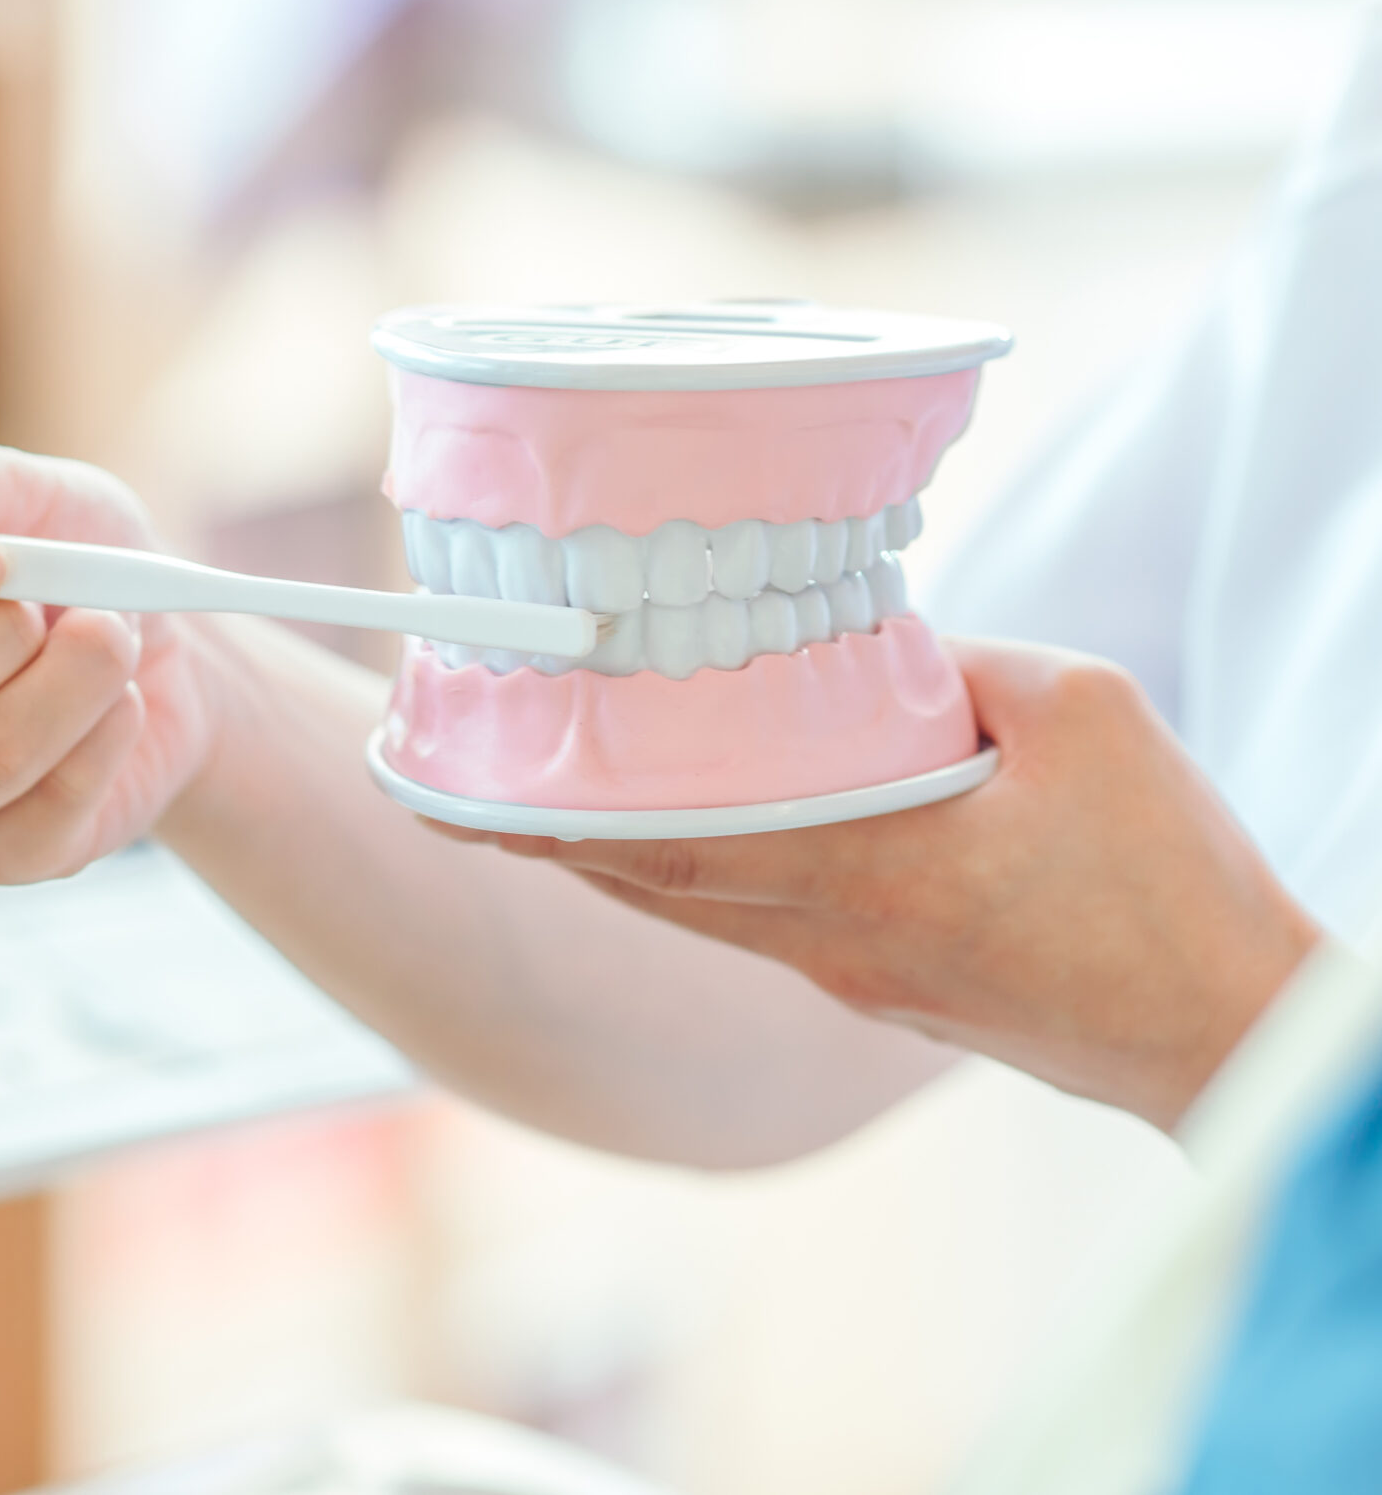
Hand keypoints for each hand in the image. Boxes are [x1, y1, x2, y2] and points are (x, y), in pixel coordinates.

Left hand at [436, 638, 1319, 1128]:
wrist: (1230, 1037)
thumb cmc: (1168, 882)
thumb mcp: (1083, 712)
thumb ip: (965, 661)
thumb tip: (885, 641)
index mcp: (861, 870)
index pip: (660, 841)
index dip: (543, 819)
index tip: (449, 793)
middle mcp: (826, 936)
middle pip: (645, 880)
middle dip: (539, 834)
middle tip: (451, 782)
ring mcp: (848, 973)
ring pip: (688, 906)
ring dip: (603, 857)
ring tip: (528, 800)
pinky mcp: (881, 986)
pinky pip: (747, 922)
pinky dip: (685, 875)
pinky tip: (671, 835)